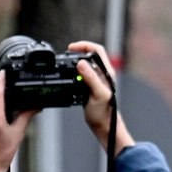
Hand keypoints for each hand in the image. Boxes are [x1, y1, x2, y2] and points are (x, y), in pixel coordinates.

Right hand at [68, 41, 135, 155]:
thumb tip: (81, 63)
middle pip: (90, 55)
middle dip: (78, 52)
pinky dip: (74, 71)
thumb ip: (90, 78)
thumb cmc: (104, 112)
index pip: (97, 50)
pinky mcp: (90, 86)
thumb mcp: (97, 94)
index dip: (84, 45)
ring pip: (85, 64)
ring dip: (75, 61)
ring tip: (65, 64)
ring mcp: (96, 80)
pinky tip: (68, 76)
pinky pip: (81, 74)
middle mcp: (102, 74)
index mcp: (106, 72)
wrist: (104, 125)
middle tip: (66, 55)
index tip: (71, 48)